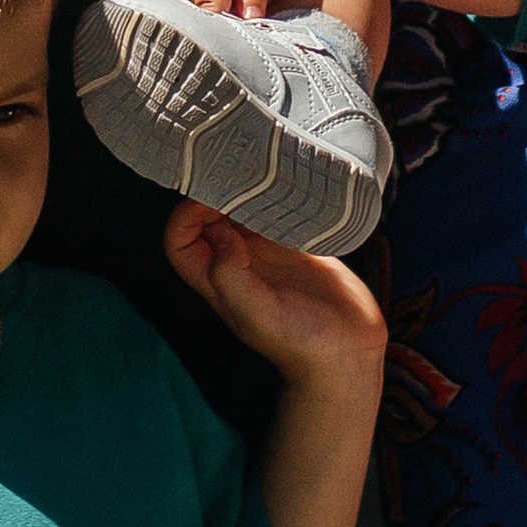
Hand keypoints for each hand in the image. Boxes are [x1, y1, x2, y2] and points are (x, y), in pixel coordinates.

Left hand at [165, 198, 386, 386]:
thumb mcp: (257, 315)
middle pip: (207, 221)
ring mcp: (267, 255)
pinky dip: (277, 196)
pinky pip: (277, 213)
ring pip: (241, 212)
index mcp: (219, 282)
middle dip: (213, 195)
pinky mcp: (297, 247)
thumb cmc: (300, 344)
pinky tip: (286, 185)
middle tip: (235, 176)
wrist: (346, 353)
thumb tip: (219, 233)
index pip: (180, 243)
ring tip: (259, 174)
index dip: (185, 218)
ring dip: (245, 191)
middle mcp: (238, 264)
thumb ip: (230, 276)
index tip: (207, 199)